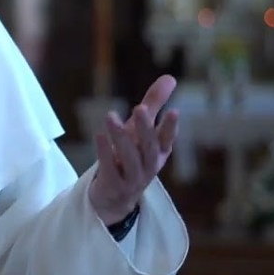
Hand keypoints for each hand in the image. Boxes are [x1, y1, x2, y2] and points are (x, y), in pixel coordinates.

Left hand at [88, 75, 179, 224]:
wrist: (115, 196)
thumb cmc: (131, 155)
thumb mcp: (142, 130)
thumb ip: (154, 104)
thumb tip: (170, 77)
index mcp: (159, 153)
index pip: (167, 140)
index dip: (171, 127)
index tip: (174, 111)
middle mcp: (148, 167)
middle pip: (149, 149)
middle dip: (145, 129)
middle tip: (139, 108)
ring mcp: (132, 179)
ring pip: (129, 159)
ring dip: (120, 138)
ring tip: (110, 117)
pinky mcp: (113, 186)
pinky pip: (110, 170)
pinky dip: (105, 153)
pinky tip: (99, 135)